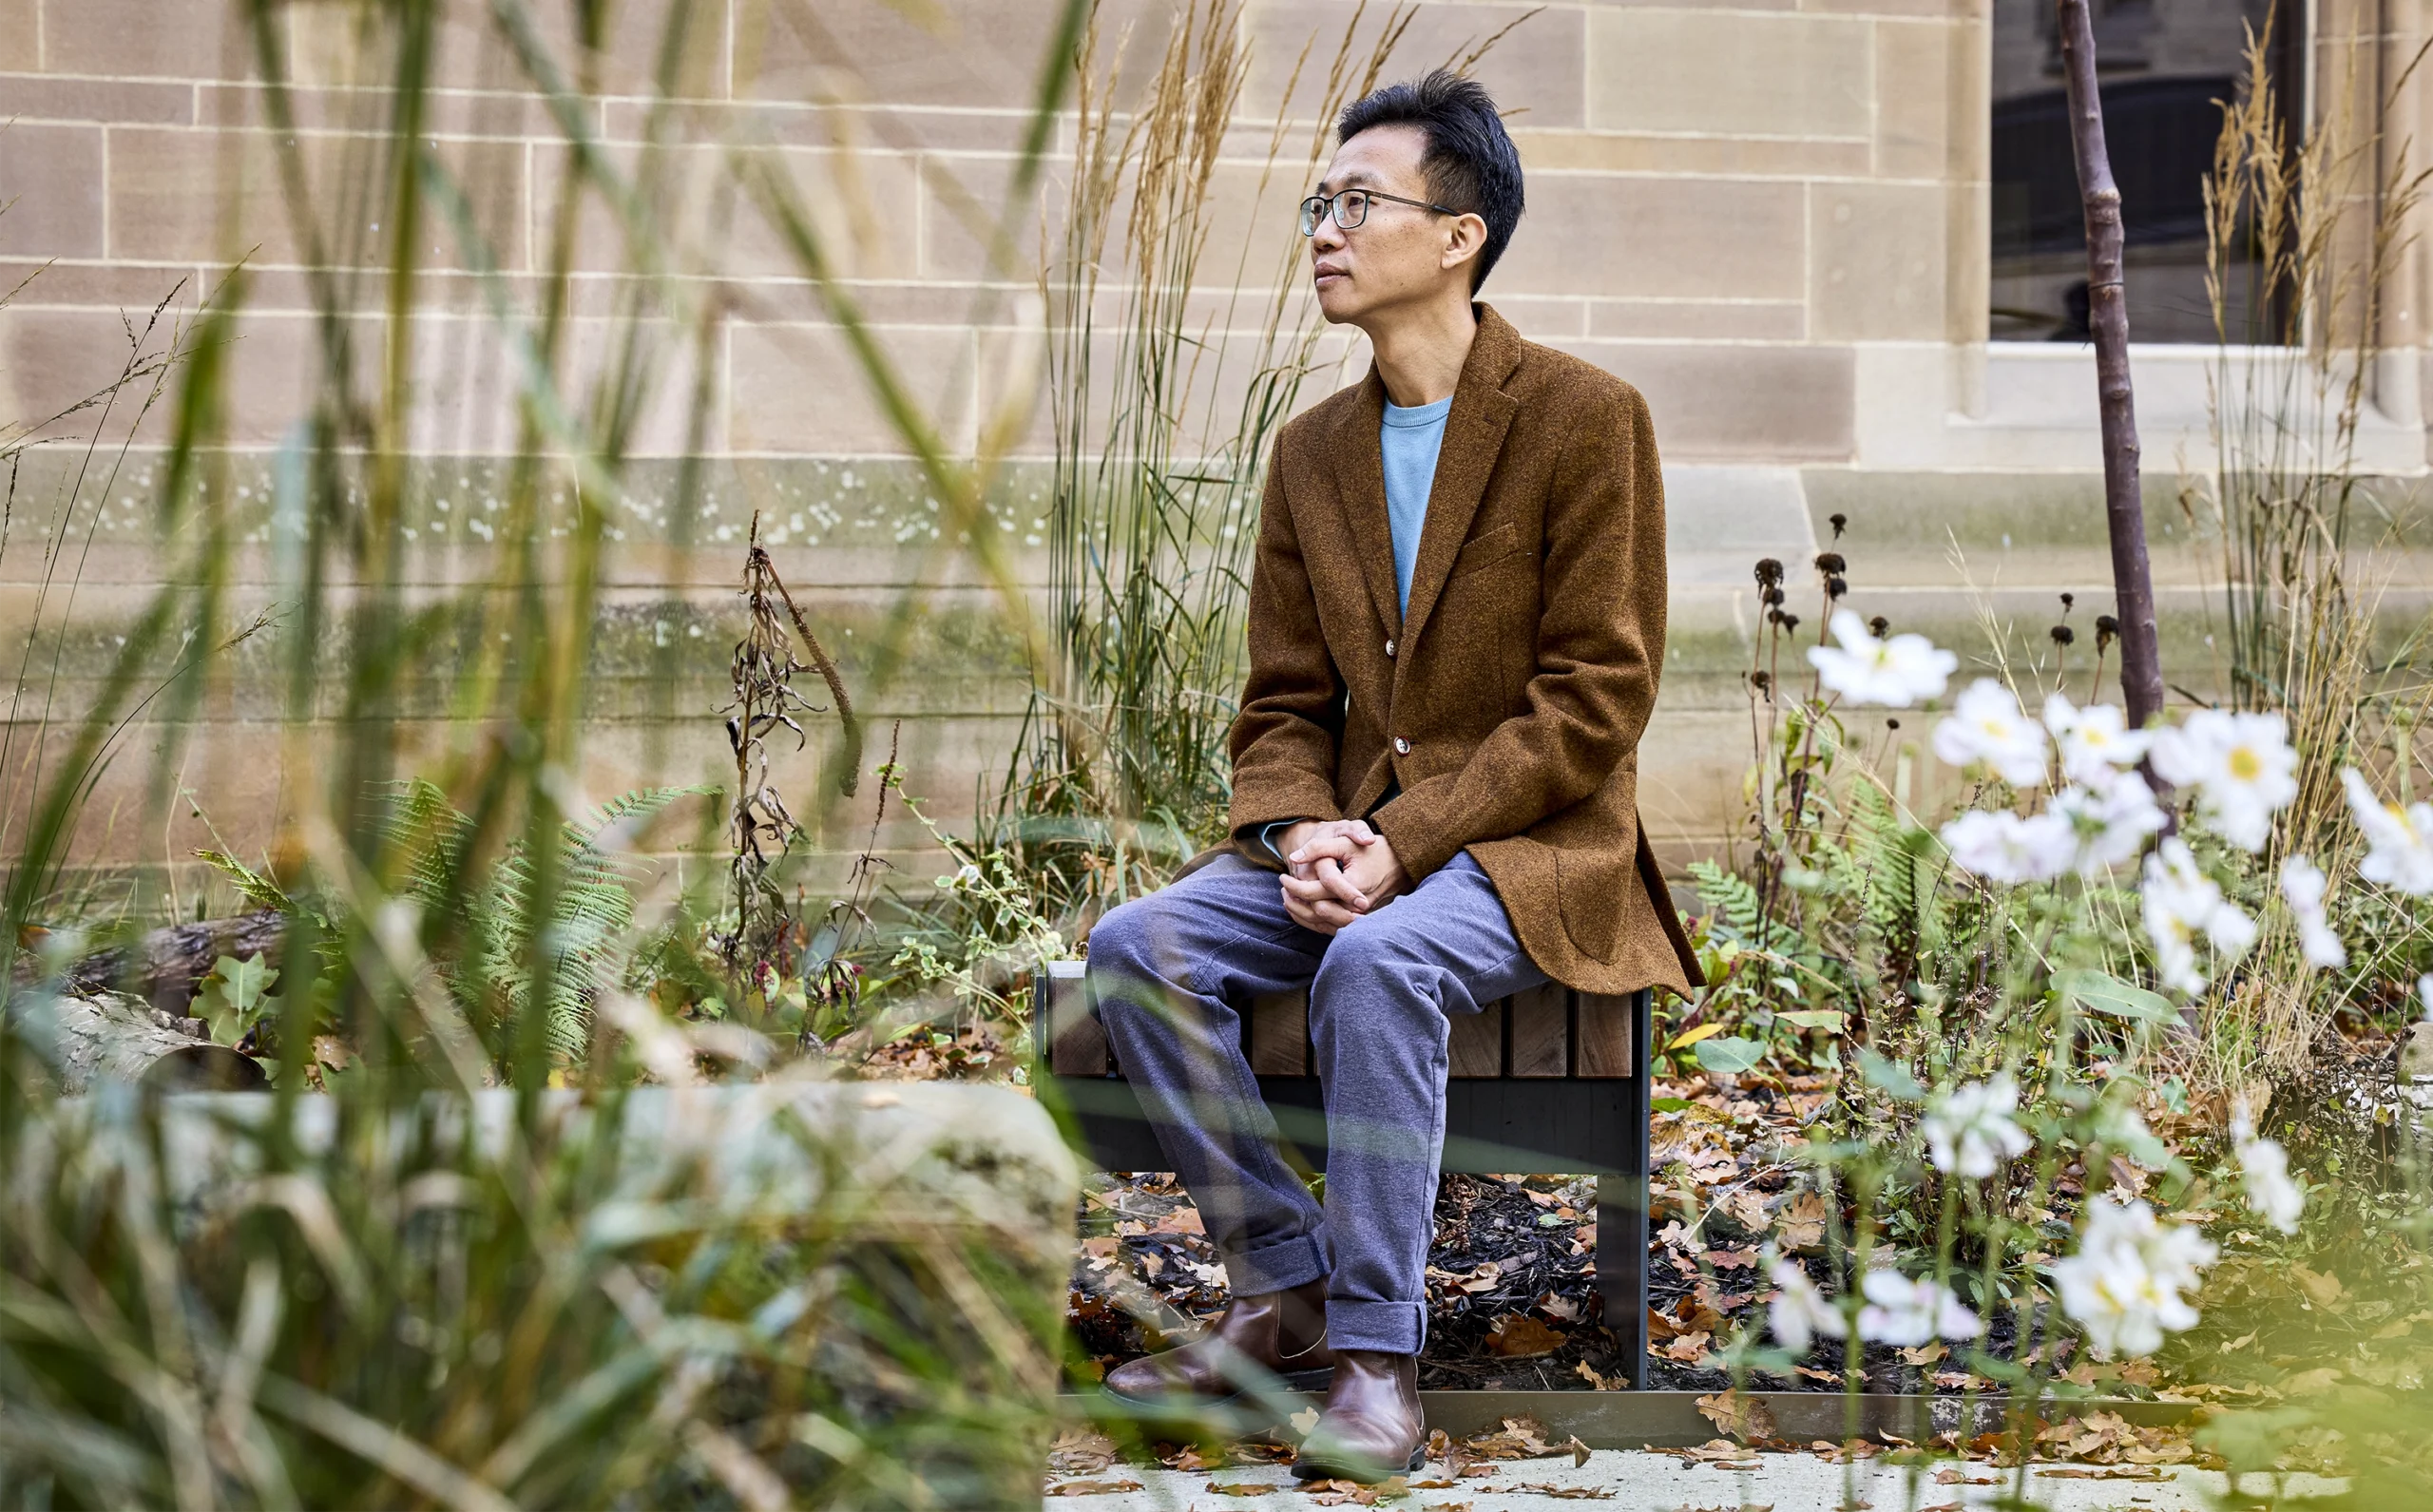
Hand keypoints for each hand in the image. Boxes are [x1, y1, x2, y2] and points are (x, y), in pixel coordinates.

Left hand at [1280, 823, 1408, 934]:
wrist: (1400, 864)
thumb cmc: (1373, 851)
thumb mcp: (1346, 842)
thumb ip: (1319, 848)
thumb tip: (1294, 857)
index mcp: (1353, 887)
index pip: (1315, 893)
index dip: (1294, 886)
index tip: (1282, 876)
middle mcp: (1358, 907)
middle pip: (1317, 913)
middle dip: (1295, 902)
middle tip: (1282, 888)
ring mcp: (1360, 917)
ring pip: (1324, 924)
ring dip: (1303, 913)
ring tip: (1288, 898)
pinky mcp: (1361, 922)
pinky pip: (1333, 928)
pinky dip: (1315, 921)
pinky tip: (1303, 910)